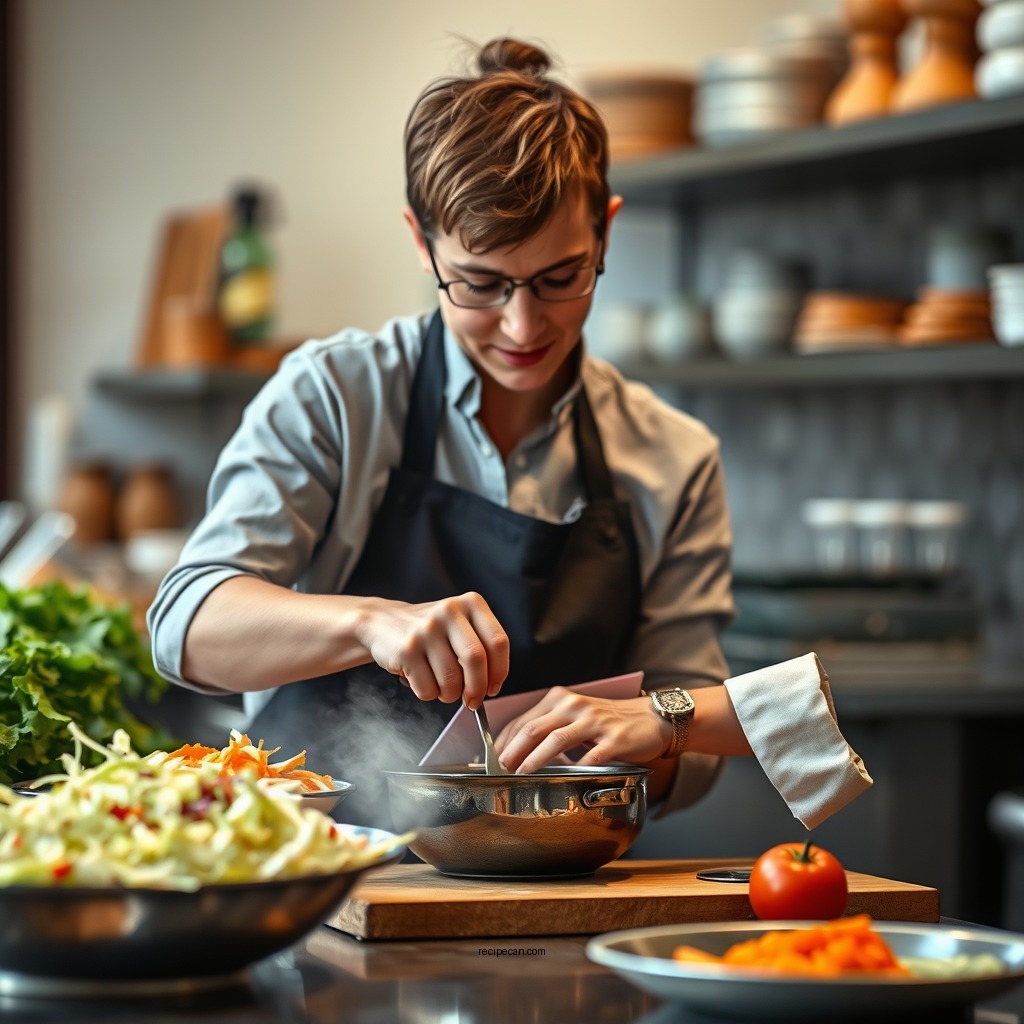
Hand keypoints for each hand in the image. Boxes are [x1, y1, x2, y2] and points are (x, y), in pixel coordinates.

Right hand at [356, 592, 508, 708]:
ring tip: (440, 685)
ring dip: (449, 695)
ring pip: (451, 680)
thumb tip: (491, 687)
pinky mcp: (406, 649)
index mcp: (471, 603)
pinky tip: (420, 678)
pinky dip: (427, 693)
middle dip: (477, 689)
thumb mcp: (461, 626)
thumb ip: (481, 648)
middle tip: (472, 701)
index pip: (498, 642)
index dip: (499, 671)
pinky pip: (427, 689)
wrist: (383, 622)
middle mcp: (449, 611)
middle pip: (476, 661)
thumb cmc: (431, 632)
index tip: (493, 687)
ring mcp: (426, 629)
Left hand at [493, 689, 669, 773]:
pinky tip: (564, 779)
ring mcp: (594, 722)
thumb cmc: (608, 722)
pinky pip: (590, 756)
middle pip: (534, 728)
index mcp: (560, 700)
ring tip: (521, 772)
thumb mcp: (574, 717)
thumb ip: (549, 727)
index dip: (504, 741)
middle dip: (513, 750)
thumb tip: (514, 750)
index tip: (491, 758)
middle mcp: (574, 706)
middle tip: (500, 768)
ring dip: (534, 758)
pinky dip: (575, 768)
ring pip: (556, 739)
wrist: (651, 719)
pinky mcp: (613, 739)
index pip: (522, 720)